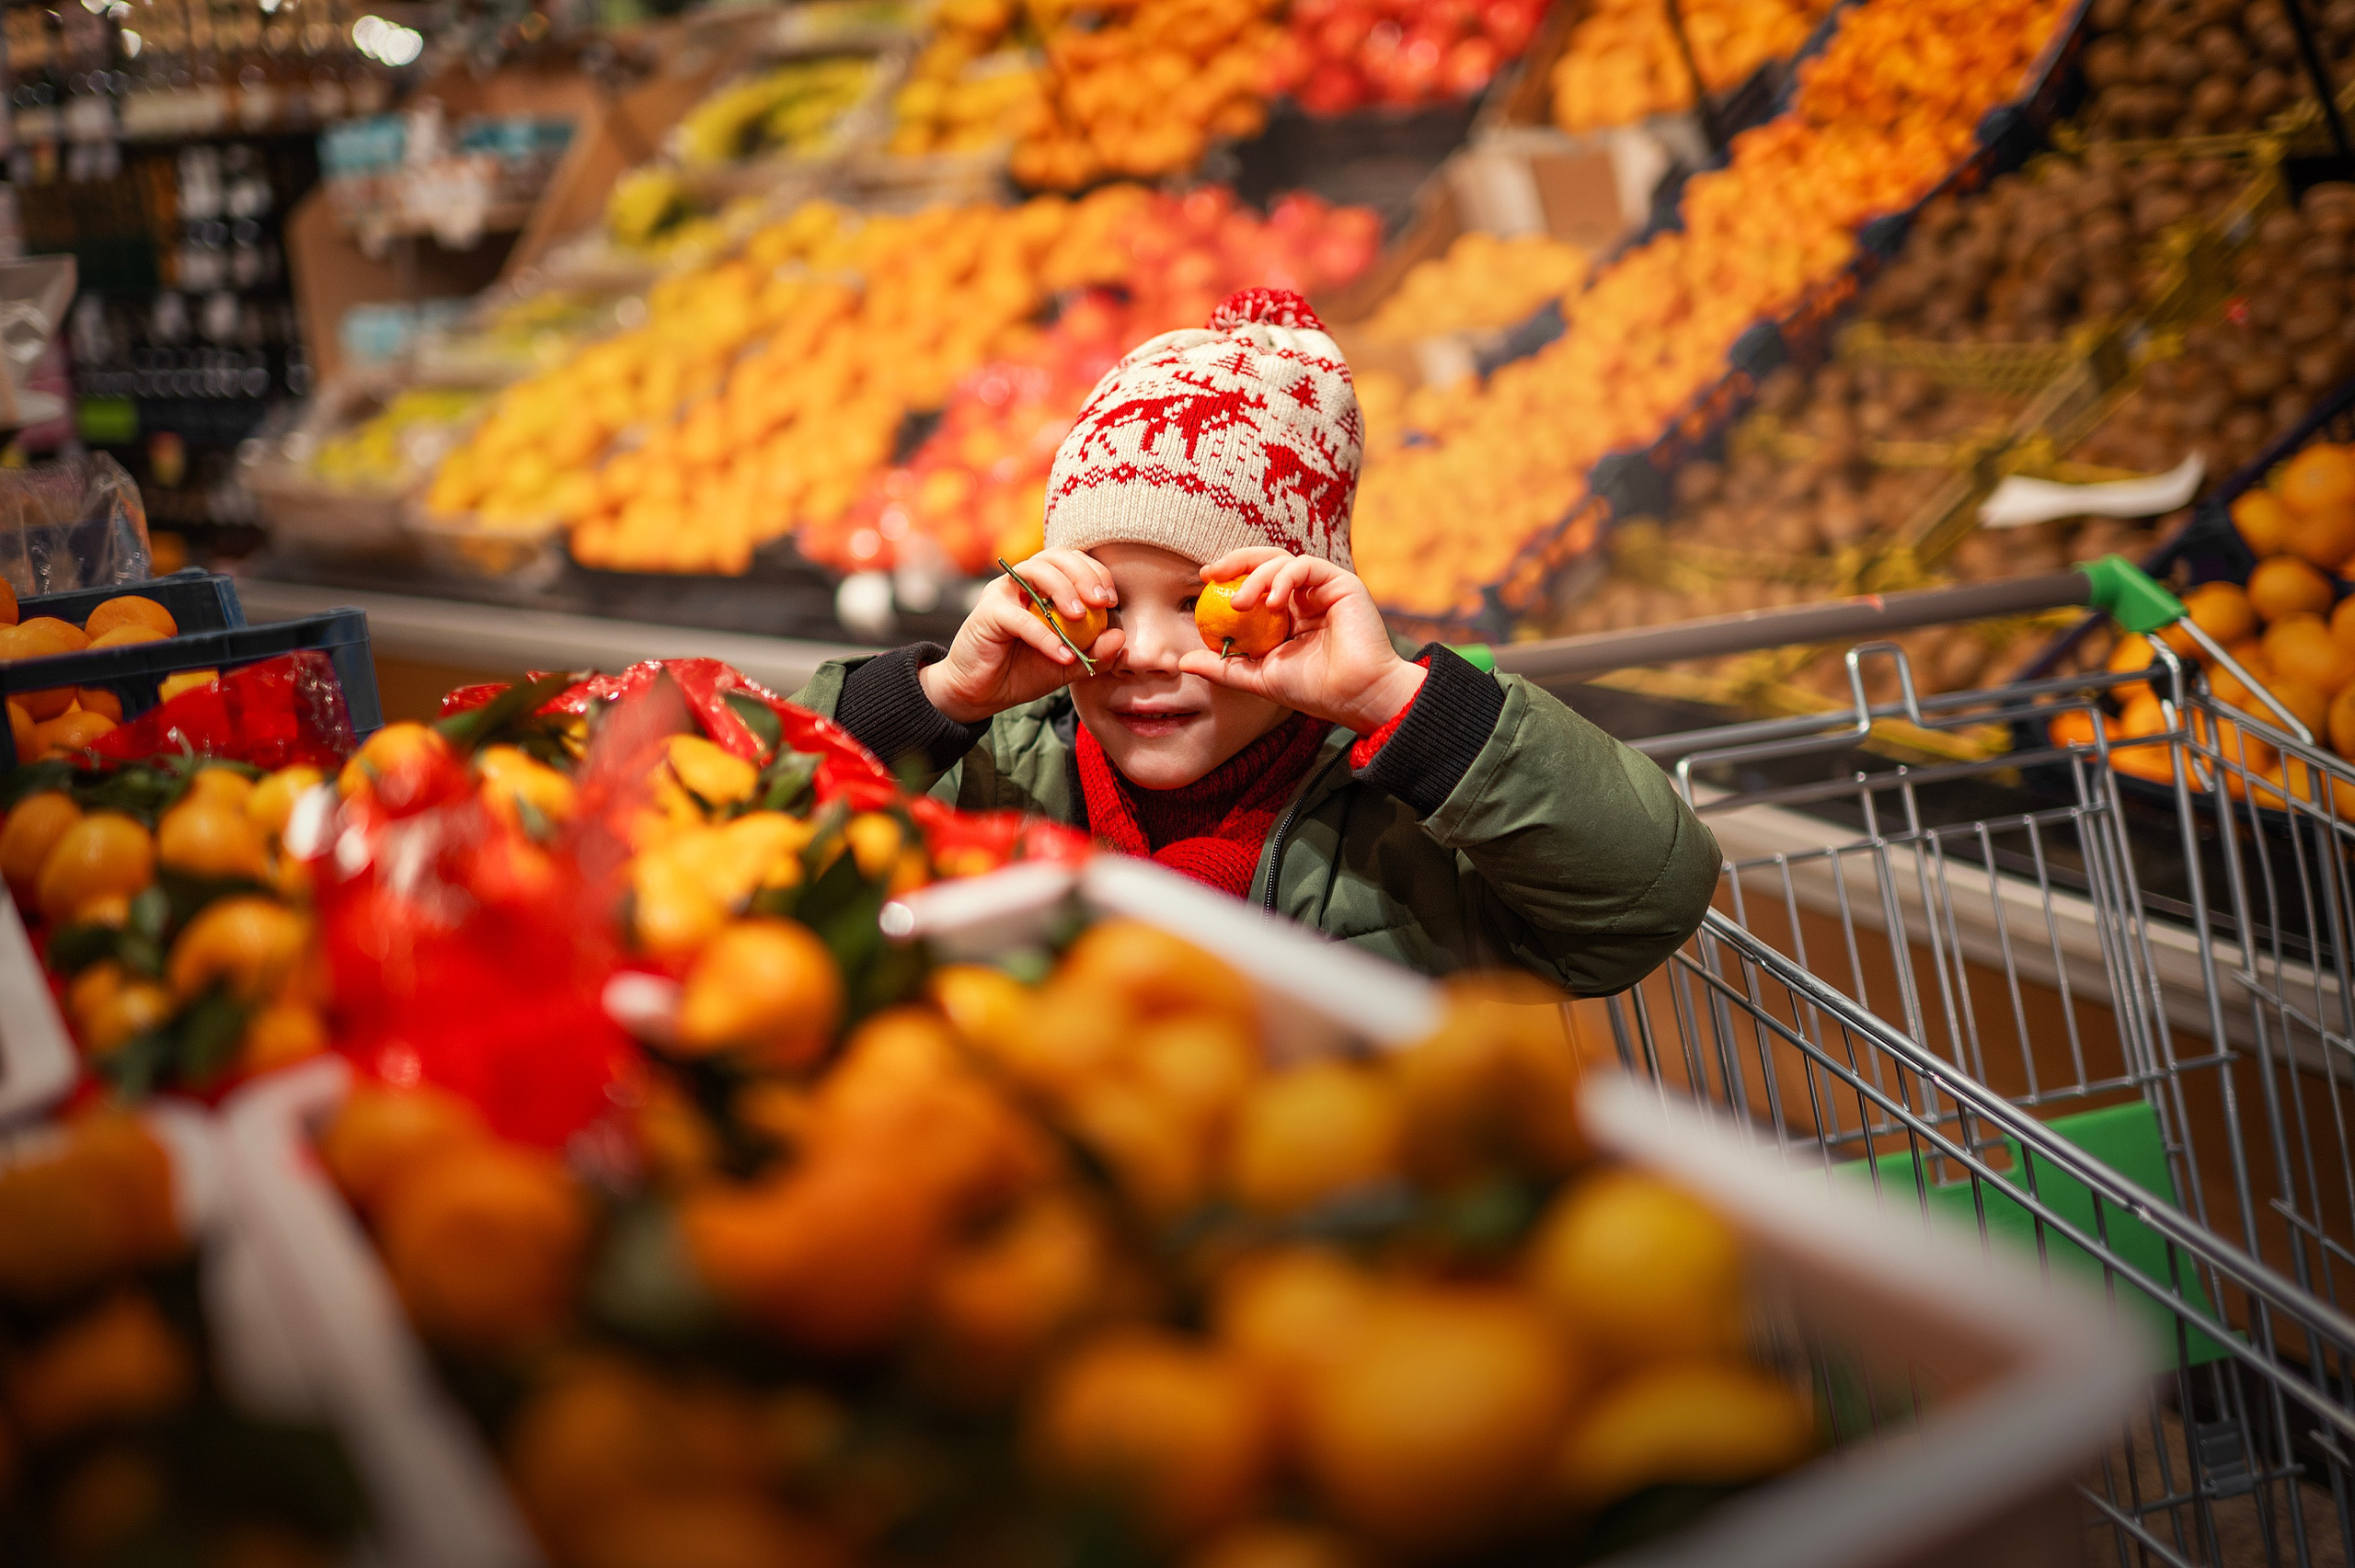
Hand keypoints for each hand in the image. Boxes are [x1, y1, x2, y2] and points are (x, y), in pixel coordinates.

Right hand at [919, 549, 1125, 724]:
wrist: (981, 694)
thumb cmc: (1022, 672)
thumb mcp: (1068, 665)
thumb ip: (1094, 653)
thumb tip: (1120, 637)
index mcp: (1043, 586)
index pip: (1073, 562)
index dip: (1095, 573)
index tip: (1111, 601)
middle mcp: (1022, 582)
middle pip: (1055, 556)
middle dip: (1084, 574)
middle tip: (1102, 602)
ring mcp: (1002, 593)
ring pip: (1035, 570)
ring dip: (1063, 589)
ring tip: (1081, 618)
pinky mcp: (987, 613)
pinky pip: (1020, 617)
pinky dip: (1045, 635)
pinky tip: (1063, 654)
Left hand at [1177, 547, 1424, 733]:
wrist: (1354, 697)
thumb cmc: (1313, 689)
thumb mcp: (1258, 675)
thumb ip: (1224, 666)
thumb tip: (1183, 661)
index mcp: (1287, 612)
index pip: (1255, 580)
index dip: (1230, 574)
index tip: (1204, 580)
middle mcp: (1304, 595)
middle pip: (1266, 561)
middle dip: (1236, 562)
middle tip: (1212, 573)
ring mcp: (1322, 587)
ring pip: (1282, 561)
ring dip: (1256, 577)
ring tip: (1241, 603)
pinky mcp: (1340, 583)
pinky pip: (1305, 566)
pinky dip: (1285, 578)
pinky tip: (1273, 602)